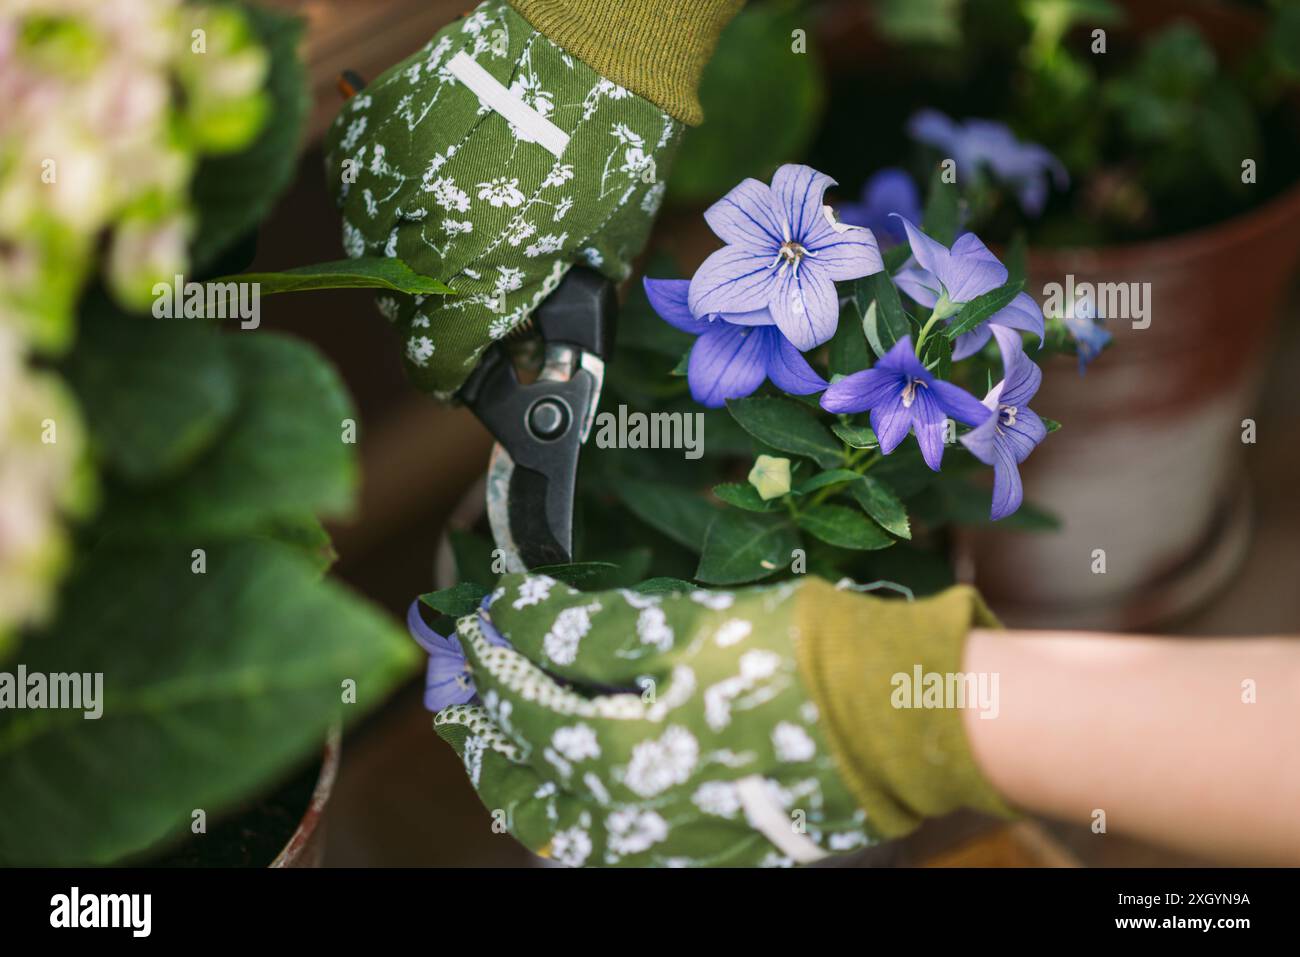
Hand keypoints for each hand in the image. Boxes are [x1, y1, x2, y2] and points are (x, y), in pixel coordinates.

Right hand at [324, 0, 679, 396]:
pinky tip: (428, 188)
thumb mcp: (607, 252)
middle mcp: (422, 239)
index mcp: (483, 279)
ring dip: (406, 257)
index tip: (462, 376)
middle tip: (474, 294)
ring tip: (457, 229)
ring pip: (369, 253)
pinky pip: (355, 189)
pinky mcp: (370, 129)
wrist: (595, 42)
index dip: (453, 378)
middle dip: (437, 316)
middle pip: (402, 313)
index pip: (435, 363)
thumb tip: (537, 337)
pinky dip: (383, 200)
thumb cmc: (615, 146)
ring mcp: (387, 180)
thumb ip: (558, 304)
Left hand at [434, 575, 878, 866]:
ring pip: (556, 829)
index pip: (519, 705)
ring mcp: (666, 850)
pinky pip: (608, 846)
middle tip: (463, 686)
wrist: (899, 717)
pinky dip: (571, 813)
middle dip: (482, 730)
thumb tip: (515, 612)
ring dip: (518, 778)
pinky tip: (570, 784)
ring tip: (499, 736)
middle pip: (521, 782)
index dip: (487, 656)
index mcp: (621, 757)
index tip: (470, 620)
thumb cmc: (798, 658)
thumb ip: (587, 628)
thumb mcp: (685, 625)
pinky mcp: (702, 857)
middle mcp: (631, 822)